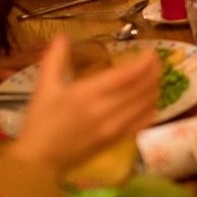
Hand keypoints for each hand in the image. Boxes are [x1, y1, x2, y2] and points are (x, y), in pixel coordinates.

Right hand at [8, 36, 160, 173]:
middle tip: (156, 62)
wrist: (40, 160)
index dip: (143, 63)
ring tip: (155, 78)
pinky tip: (150, 102)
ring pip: (145, 105)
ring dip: (154, 89)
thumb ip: (55, 59)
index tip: (151, 53)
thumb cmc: (41, 120)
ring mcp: (114, 127)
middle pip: (141, 88)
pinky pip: (142, 123)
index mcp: (88, 93)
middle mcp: (106, 109)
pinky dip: (151, 110)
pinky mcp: (116, 140)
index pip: (126, 75)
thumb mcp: (44, 87)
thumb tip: (62, 36)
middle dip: (153, 73)